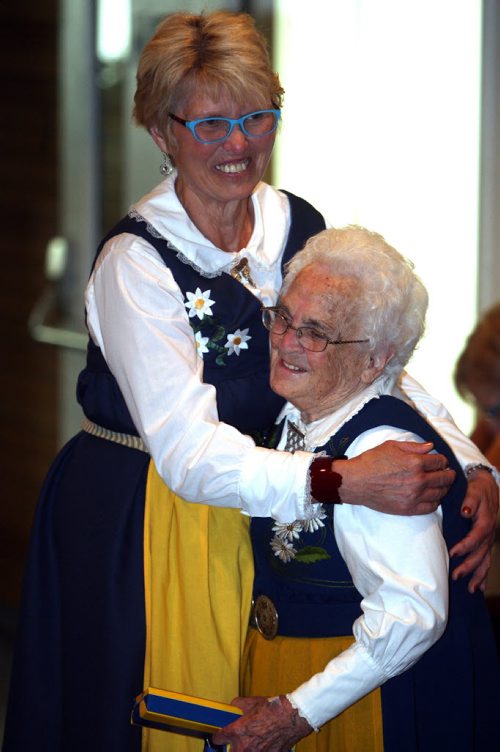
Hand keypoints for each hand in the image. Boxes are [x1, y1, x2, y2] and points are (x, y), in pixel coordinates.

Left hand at [211, 695, 311, 751]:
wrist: (292, 717)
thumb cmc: (273, 709)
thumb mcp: (251, 702)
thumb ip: (237, 705)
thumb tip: (232, 707)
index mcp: (237, 732)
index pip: (218, 739)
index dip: (218, 736)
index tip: (220, 736)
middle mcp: (245, 746)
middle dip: (232, 747)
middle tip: (236, 742)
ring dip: (246, 750)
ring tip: (253, 743)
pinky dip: (260, 750)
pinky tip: (264, 744)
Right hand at [334, 440, 454, 514]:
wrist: (356, 481)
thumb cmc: (371, 461)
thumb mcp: (391, 446)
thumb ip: (414, 446)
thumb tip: (431, 447)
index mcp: (415, 462)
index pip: (441, 462)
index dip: (443, 461)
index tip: (441, 462)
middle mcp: (418, 480)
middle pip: (445, 478)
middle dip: (448, 474)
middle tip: (447, 473)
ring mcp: (414, 496)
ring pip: (441, 493)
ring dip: (443, 488)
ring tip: (440, 484)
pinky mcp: (409, 509)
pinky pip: (431, 507)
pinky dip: (435, 501)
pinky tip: (431, 496)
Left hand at [449, 469, 498, 592]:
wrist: (486, 486)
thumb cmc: (477, 489)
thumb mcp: (473, 490)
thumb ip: (470, 500)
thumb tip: (465, 511)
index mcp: (485, 522)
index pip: (475, 538)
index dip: (464, 546)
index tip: (452, 553)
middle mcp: (488, 534)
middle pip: (480, 553)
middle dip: (469, 566)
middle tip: (455, 576)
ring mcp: (488, 539)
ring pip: (485, 560)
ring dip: (478, 575)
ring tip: (471, 589)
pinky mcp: (486, 542)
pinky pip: (487, 560)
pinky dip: (483, 574)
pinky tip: (480, 587)